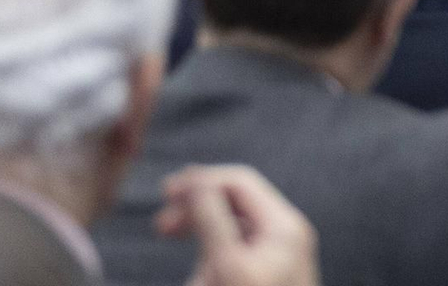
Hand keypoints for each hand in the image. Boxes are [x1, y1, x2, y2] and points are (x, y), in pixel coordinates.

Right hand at [156, 165, 319, 285]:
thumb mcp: (225, 267)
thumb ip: (210, 222)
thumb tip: (196, 180)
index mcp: (283, 225)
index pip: (239, 182)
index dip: (200, 181)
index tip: (164, 194)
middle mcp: (287, 232)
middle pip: (237, 197)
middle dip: (198, 201)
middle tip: (161, 226)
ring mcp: (281, 250)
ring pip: (236, 218)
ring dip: (202, 219)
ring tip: (168, 233)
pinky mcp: (269, 267)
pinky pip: (240, 239)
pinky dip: (213, 238)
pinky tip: (191, 245)